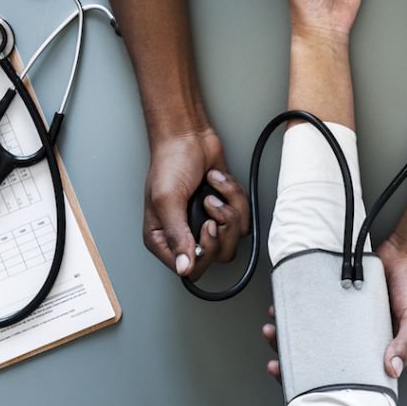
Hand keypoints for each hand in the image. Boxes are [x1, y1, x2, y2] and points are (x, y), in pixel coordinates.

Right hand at [143, 128, 249, 278]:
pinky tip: (218, 182)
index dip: (205, 252)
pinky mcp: (224, 210)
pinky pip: (243, 217)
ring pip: (233, 238)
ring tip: (212, 192)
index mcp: (163, 239)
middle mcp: (185, 235)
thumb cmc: (170, 162)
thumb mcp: (167, 200)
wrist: (188, 136)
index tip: (207, 227)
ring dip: (229, 208)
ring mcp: (207, 223)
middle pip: (217, 256)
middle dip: (221, 227)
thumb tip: (184, 267)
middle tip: (210, 206)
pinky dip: (234, 196)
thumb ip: (176, 236)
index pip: (190, 269)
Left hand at [261, 228, 406, 384]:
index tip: (297, 377)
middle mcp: (356, 335)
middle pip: (319, 352)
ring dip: (290, 329)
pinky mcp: (337, 294)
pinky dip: (299, 305)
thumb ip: (406, 342)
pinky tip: (286, 305)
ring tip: (274, 325)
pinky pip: (314, 302)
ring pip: (311, 328)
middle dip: (292, 353)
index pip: (343, 371)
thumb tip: (392, 367)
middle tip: (275, 345)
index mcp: (374, 349)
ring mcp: (345, 315)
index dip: (318, 377)